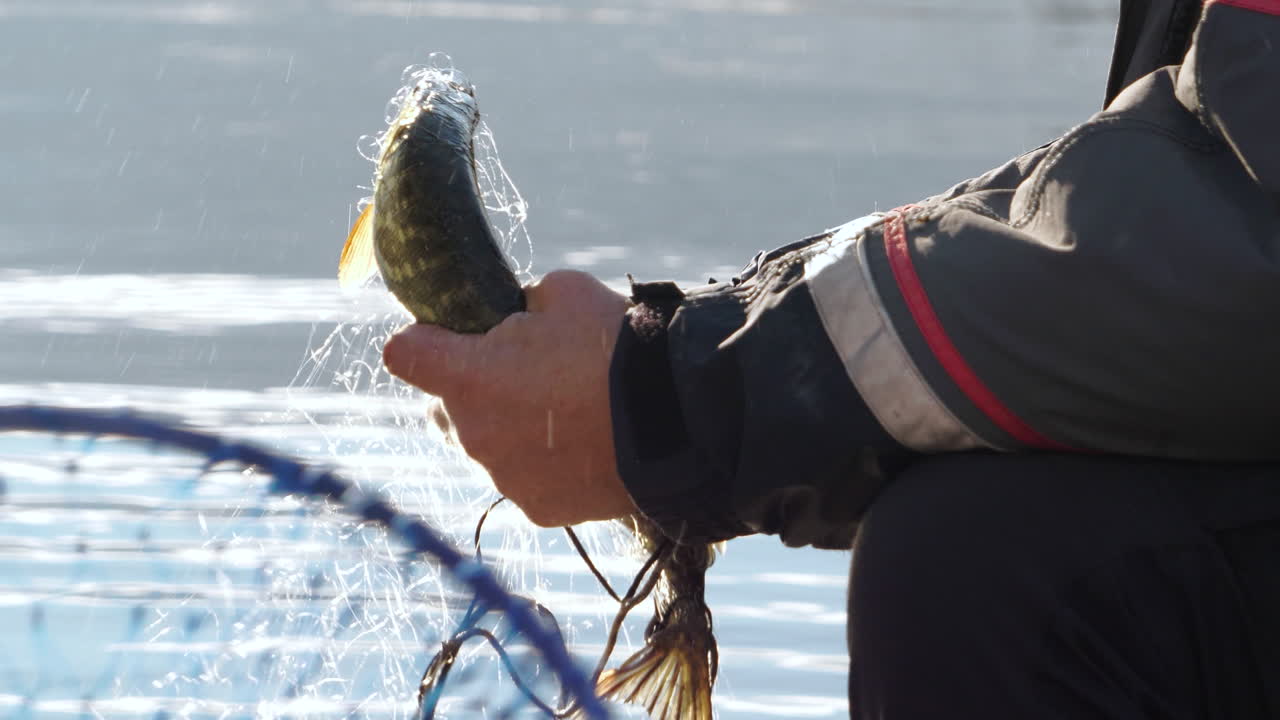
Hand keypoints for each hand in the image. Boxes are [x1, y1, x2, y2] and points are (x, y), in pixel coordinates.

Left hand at [383, 270, 636, 526]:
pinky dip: (545, 465)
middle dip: (474, 389)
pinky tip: (584, 445)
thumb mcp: (563, 292)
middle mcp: (473, 434)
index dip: (425, 340)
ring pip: (488, 446)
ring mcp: (504, 477)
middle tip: (529, 374)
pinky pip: (525, 480)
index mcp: (467, 377)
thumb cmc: (617, 345)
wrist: (677, 419)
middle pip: (445, 407)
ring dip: (512, 429)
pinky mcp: (538, 509)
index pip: (403, 354)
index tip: (451, 336)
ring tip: (567, 413)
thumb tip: (516, 317)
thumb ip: (520, 306)